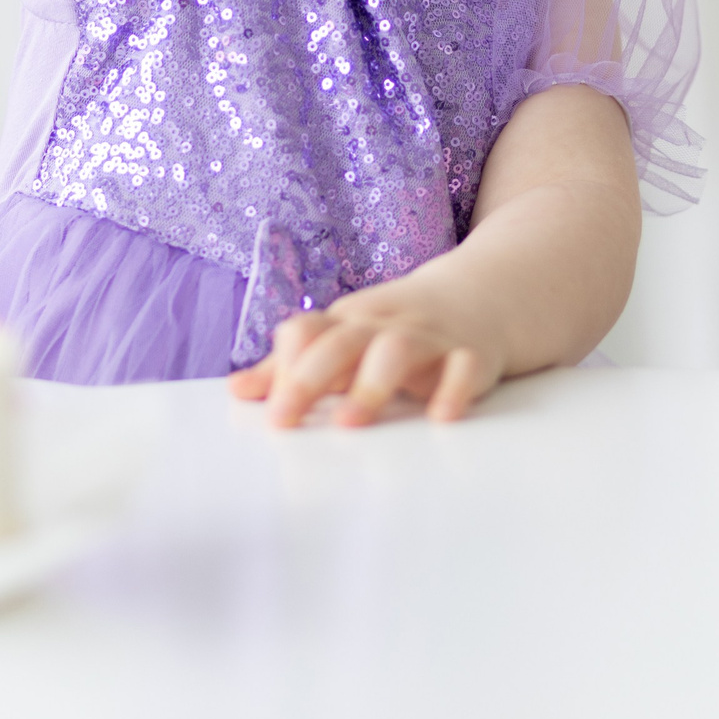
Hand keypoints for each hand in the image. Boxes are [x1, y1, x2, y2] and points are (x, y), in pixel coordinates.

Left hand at [226, 270, 507, 427]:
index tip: (270, 415)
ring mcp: (428, 337)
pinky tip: (440, 416)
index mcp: (347, 322)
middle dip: (309, 378)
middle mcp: (383, 325)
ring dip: (371, 384)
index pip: (305, 333)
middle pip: (341, 341)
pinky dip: (453, 388)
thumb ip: (292, 366)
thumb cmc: (396, 326)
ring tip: (348, 422)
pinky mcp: (471, 353)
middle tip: (285, 420)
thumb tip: (237, 391)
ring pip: (398, 349)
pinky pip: (463, 366)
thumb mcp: (344, 338)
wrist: (480, 296)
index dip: (282, 369)